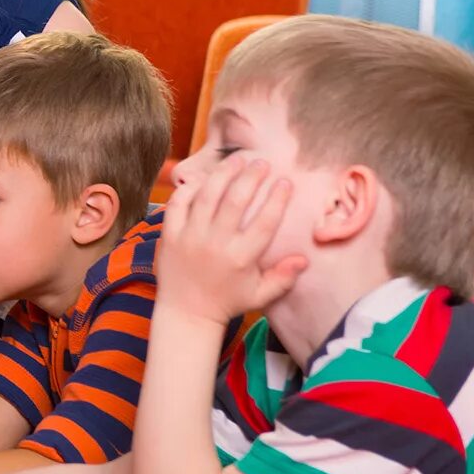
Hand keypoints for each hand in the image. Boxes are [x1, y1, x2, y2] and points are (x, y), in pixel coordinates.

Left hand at [159, 154, 307, 322]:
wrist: (186, 313)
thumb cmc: (227, 302)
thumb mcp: (260, 295)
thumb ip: (283, 277)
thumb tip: (304, 259)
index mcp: (241, 258)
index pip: (264, 222)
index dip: (277, 199)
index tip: (285, 182)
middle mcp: (216, 244)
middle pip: (235, 201)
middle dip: (251, 177)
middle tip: (262, 162)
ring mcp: (190, 237)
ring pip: (207, 196)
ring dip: (223, 174)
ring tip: (237, 160)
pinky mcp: (169, 235)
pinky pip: (178, 203)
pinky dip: (190, 188)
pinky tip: (205, 179)